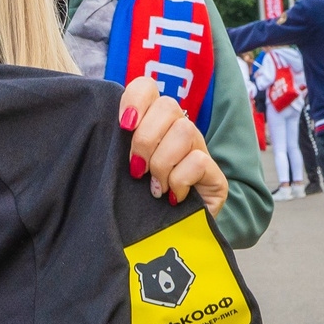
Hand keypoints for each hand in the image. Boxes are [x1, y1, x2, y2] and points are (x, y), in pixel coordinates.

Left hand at [119, 77, 228, 215]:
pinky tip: (172, 198)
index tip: (124, 125)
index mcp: (153, 122)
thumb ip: (114, 146)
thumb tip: (109, 128)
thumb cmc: (136, 199)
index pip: (147, 86)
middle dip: (146, 139)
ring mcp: (200, 150)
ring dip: (162, 164)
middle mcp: (179, 129)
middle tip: (136, 168)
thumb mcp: (120, 169)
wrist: (167, 236)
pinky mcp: (215, 175)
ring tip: (155, 187)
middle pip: (168, 106)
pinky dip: (179, 181)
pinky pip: (198, 161)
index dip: (135, 100)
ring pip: (185, 131)